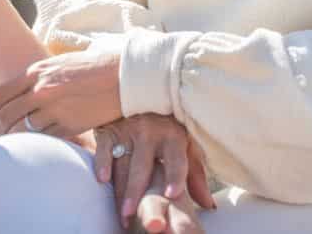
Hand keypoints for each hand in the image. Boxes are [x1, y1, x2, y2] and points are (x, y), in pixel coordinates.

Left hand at [0, 49, 121, 139]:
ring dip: (16, 140)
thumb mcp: (59, 65)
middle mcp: (40, 90)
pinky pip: (46, 139)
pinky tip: (40, 148)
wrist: (122, 74)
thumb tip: (24, 92)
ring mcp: (54, 108)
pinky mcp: (70, 124)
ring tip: (15, 147)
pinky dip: (40, 145)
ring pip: (23, 131)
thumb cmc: (92, 67)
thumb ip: (40, 78)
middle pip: (6, 116)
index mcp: (36, 72)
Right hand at [93, 115, 214, 228]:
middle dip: (136, 192)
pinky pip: (104, 149)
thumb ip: (195, 175)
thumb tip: (209, 204)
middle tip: (132, 216)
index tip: (171, 195)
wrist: (141, 96)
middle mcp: (150, 132)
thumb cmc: (168, 128)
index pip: (176, 160)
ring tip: (122, 214)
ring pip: (122, 164)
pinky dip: (102, 164)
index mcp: (173, 136)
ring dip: (120, 190)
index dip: (174, 176)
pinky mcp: (110, 130)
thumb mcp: (185, 145)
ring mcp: (128, 131)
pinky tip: (102, 180)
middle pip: (143, 167)